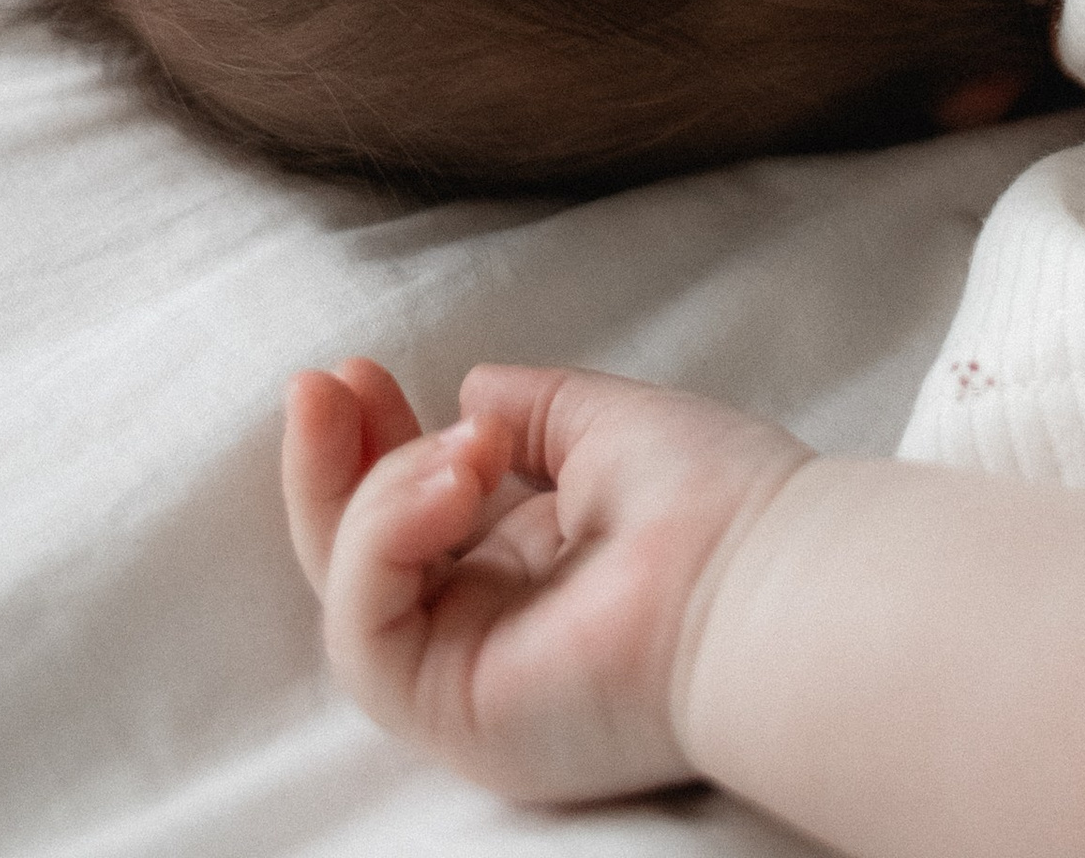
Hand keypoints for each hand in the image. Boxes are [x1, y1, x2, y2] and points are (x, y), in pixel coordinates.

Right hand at [284, 355, 809, 805]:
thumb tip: (469, 385)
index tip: (359, 369)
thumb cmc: (717, 505)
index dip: (378, 439)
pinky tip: (452, 478)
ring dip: (376, 491)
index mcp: (530, 563)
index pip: (418, 508)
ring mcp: (469, 677)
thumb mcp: (604, 426)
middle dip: (330, 465)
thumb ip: (531, 410)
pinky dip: (385, 539)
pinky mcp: (454, 714)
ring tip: (462, 445)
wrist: (763, 582)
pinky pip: (366, 632)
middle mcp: (492, 626)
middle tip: (321, 385)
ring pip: (352, 592)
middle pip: (360, 557)